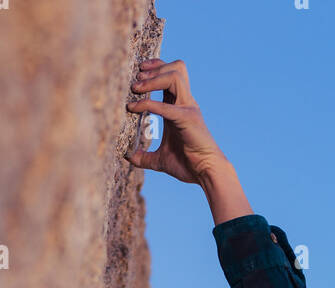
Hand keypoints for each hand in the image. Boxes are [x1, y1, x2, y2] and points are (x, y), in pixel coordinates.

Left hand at [125, 57, 228, 184]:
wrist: (206, 173)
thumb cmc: (187, 165)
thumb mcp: (160, 160)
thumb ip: (144, 157)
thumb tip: (128, 156)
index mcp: (180, 107)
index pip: (172, 75)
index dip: (157, 67)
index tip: (140, 71)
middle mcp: (185, 103)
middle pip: (175, 68)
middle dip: (155, 68)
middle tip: (137, 76)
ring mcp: (188, 109)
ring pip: (174, 77)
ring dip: (153, 79)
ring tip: (136, 88)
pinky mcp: (187, 120)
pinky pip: (166, 106)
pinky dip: (148, 104)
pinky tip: (133, 108)